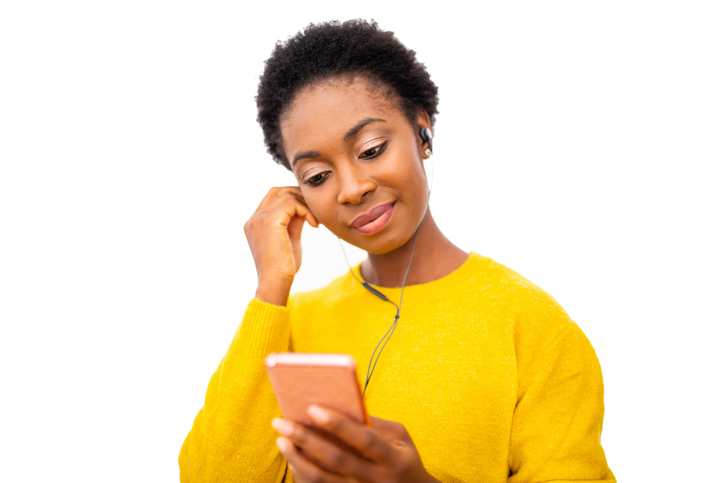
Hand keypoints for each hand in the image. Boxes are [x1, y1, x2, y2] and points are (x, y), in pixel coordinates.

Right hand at [243, 187, 318, 305]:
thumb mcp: (289, 240)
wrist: (275, 283)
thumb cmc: (283, 268)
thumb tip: (303, 210)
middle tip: (315, 211)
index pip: (272, 197)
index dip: (293, 199)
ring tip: (316, 221)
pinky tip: (314, 224)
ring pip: (287, 196)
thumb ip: (293, 223)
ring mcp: (259, 219)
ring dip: (306, 205)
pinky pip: (292, 203)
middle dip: (299, 196)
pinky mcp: (269, 221)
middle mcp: (253, 219)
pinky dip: (306, 210)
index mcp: (254, 224)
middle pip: (278, 191)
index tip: (309, 212)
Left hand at [272, 406, 438, 482]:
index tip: (313, 408)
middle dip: (305, 439)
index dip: (339, 425)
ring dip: (297, 458)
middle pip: (335, 459)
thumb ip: (375, 423)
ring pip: (322, 479)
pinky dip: (301, 473)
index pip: (364, 440)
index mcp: (392, 459)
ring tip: (281, 438)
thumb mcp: (400, 438)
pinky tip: (292, 457)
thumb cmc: (403, 458)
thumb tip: (341, 405)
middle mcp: (375, 479)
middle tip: (281, 421)